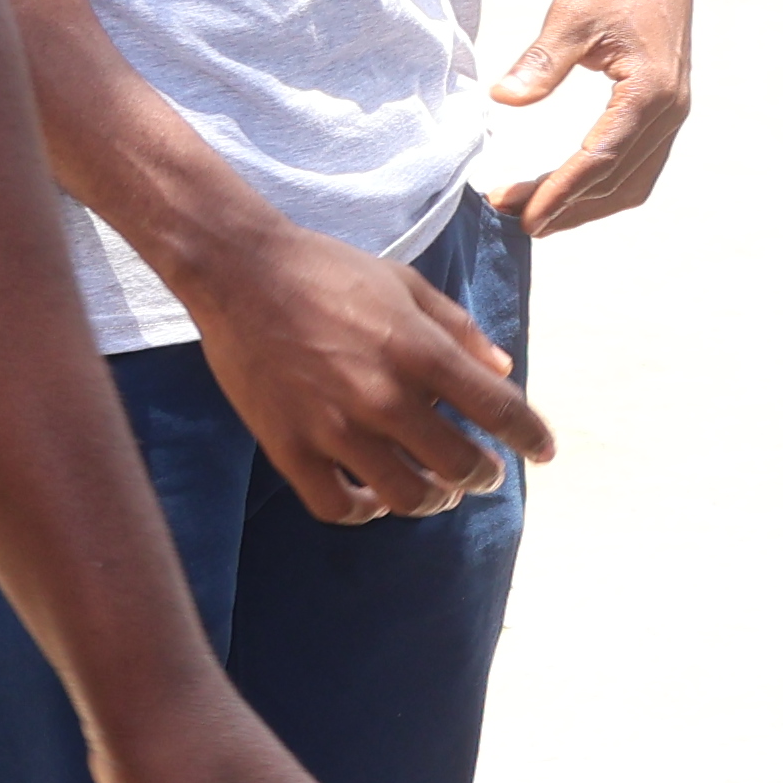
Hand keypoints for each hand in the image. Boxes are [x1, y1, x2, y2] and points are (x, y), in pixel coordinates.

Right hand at [186, 221, 553, 519]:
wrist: (240, 271)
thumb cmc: (329, 271)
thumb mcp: (407, 284)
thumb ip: (459, 329)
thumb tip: (503, 370)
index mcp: (419, 350)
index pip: (497, 410)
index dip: (530, 436)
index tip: (543, 451)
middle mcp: (382, 394)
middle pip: (458, 465)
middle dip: (483, 476)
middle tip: (485, 474)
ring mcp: (333, 426)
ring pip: (404, 496)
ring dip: (432, 500)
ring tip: (437, 492)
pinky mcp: (287, 446)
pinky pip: (337, 506)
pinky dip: (365, 511)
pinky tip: (374, 499)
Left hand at [486, 0, 691, 233]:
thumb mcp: (571, 15)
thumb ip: (542, 62)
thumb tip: (504, 99)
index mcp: (650, 89)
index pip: (600, 157)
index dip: (561, 192)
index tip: (524, 217)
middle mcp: (670, 109)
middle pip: (618, 180)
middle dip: (567, 205)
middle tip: (514, 216)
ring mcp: (673, 111)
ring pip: (634, 180)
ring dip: (588, 203)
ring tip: (538, 211)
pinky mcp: (666, 108)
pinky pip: (640, 163)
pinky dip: (606, 184)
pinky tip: (573, 188)